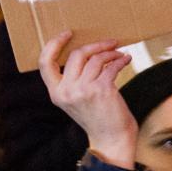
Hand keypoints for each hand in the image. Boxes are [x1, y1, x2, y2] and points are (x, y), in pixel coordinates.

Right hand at [39, 32, 136, 168]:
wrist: (111, 138)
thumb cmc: (98, 116)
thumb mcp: (77, 100)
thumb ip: (74, 81)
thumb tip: (89, 52)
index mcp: (55, 93)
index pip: (44, 63)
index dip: (54, 44)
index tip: (68, 32)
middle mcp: (65, 91)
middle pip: (76, 54)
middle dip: (96, 45)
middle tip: (110, 43)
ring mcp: (82, 90)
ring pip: (96, 59)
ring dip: (111, 53)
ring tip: (120, 54)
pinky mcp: (100, 90)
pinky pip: (111, 66)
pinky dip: (120, 60)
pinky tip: (126, 60)